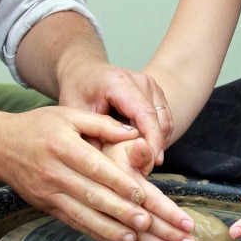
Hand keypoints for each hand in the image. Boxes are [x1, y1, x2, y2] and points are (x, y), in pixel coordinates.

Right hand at [0, 106, 191, 240]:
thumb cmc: (38, 126)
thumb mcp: (67, 115)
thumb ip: (101, 124)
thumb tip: (134, 132)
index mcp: (63, 147)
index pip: (95, 168)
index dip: (119, 182)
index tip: (142, 194)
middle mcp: (54, 172)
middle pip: (91, 195)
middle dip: (120, 211)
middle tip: (145, 223)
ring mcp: (48, 192)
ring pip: (82, 214)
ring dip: (108, 229)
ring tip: (132, 238)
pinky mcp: (45, 206)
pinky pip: (72, 222)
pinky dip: (92, 233)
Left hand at [58, 63, 172, 165]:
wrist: (83, 71)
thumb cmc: (77, 91)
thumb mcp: (76, 114)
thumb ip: (94, 137)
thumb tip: (114, 165)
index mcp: (119, 83)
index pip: (144, 114)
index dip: (151, 140)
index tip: (152, 162)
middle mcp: (141, 81)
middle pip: (158, 120)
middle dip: (154, 147)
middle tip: (143, 169)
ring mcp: (151, 85)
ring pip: (164, 122)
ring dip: (156, 143)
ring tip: (140, 161)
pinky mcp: (155, 93)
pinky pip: (163, 120)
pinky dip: (156, 137)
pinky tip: (142, 149)